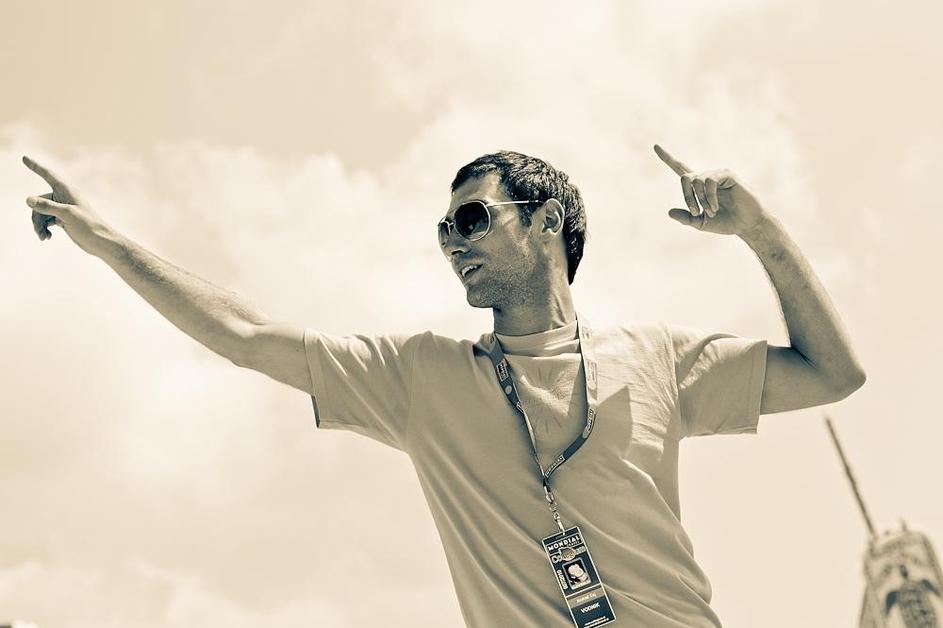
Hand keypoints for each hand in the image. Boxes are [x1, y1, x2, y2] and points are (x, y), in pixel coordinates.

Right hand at [23, 155, 114, 255]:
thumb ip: (47, 206)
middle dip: (36, 216)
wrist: (100, 242)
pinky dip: (44, 228)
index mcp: (66, 191)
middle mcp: (63, 197)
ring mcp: (62, 209)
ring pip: (40, 212)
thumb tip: (28, 199)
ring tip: (43, 237)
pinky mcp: (62, 219)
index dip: (35, 167)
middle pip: (39, 202)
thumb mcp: (67, 215)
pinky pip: (46, 220)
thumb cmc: (88, 226)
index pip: (47, 175)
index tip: (24, 157)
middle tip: (39, 231)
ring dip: (39, 225)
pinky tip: (47, 237)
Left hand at [654, 144, 769, 236]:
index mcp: (698, 186)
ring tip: (711, 212)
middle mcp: (706, 177)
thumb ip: (686, 218)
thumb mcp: (700, 223)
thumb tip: (669, 212)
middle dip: (686, 196)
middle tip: (695, 211)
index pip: (680, 168)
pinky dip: (709, 197)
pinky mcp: (727, 174)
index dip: (667, 158)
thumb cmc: (725, 223)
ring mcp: (717, 174)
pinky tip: (715, 207)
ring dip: (700, 199)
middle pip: (685, 177)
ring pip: (696, 180)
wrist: (746, 224)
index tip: (655, 146)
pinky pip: (709, 182)